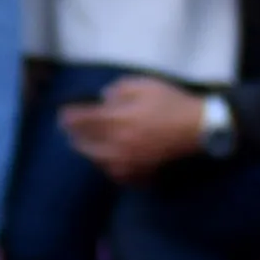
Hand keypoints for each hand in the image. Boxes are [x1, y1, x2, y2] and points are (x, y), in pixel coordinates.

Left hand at [58, 76, 210, 182]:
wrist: (197, 128)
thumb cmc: (172, 103)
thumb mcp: (145, 85)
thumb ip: (119, 89)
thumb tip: (103, 98)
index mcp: (117, 120)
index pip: (83, 120)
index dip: (69, 116)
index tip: (62, 113)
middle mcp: (116, 144)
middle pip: (83, 143)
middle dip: (73, 134)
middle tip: (68, 129)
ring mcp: (125, 162)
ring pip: (95, 159)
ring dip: (87, 150)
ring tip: (84, 143)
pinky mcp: (136, 174)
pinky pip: (112, 172)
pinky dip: (105, 164)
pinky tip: (105, 158)